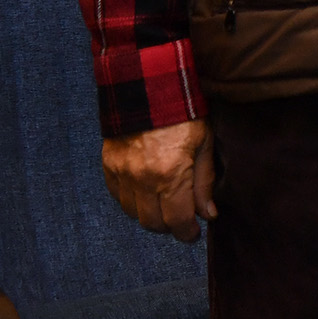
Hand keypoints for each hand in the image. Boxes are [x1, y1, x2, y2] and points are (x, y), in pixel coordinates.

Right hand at [102, 120, 214, 242]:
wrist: (148, 84)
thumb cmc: (184, 112)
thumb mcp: (205, 143)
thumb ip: (204, 182)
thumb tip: (208, 214)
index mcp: (170, 174)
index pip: (177, 220)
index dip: (187, 233)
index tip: (193, 234)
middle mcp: (142, 179)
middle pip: (153, 223)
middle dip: (170, 227)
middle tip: (182, 221)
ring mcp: (121, 174)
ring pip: (133, 214)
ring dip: (150, 216)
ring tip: (166, 206)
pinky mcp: (109, 166)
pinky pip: (118, 198)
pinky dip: (133, 202)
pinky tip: (147, 194)